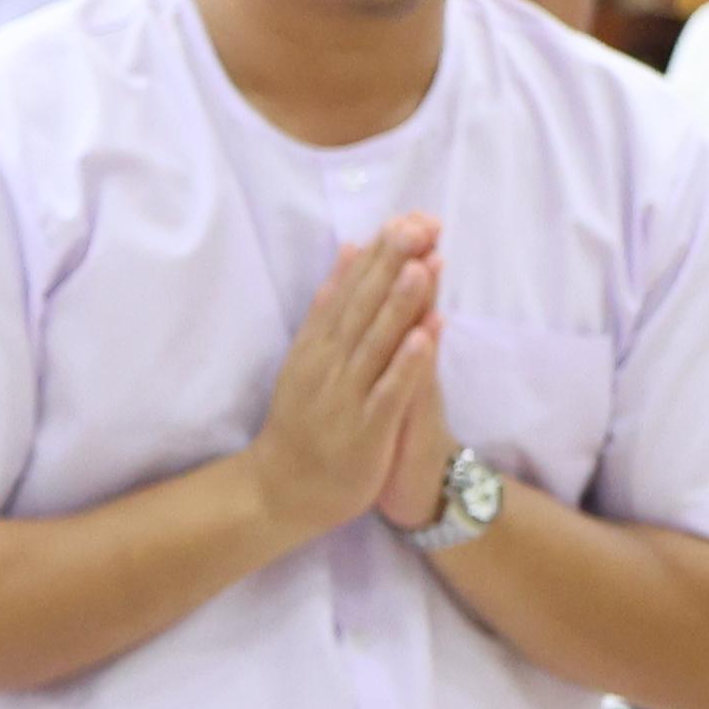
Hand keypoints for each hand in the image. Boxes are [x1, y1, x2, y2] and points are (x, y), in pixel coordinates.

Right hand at [248, 221, 435, 547]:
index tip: (403, 219)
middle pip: (362, 307)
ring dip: (399, 305)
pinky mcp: (365, 429)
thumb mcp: (307, 358)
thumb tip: (349, 252)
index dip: (377, 256)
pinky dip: (407, 362)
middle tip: (416, 226)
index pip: (348, 291)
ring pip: (376, 343)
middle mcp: (328, 365)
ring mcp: (346, 396)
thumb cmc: (303, 423)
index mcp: (316, 346)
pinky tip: (426, 336)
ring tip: (421, 266)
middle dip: (390, 266)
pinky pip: (389, 391)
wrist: (283, 489)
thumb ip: (330, 307)